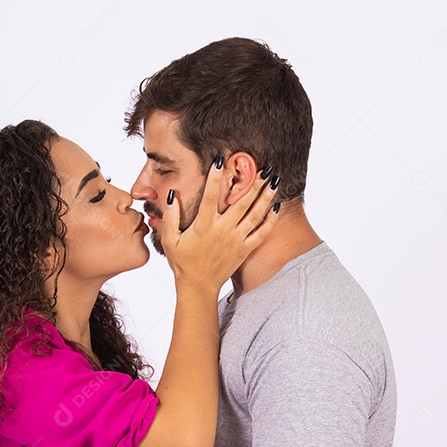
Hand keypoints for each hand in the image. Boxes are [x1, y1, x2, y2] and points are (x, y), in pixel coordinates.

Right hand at [158, 158, 279, 290]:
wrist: (198, 286)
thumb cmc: (182, 262)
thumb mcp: (170, 240)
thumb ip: (170, 217)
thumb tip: (173, 195)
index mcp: (204, 225)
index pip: (210, 196)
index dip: (216, 178)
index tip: (221, 160)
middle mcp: (222, 230)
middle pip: (241, 202)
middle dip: (253, 183)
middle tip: (263, 167)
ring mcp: (236, 240)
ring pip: (255, 215)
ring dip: (265, 197)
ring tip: (274, 181)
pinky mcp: (245, 250)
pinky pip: (261, 233)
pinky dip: (270, 221)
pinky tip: (276, 208)